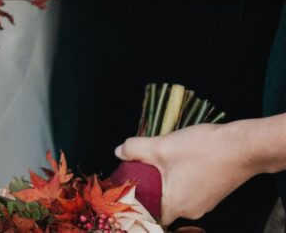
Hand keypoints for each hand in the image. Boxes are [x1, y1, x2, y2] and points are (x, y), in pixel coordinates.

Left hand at [114, 124, 254, 225]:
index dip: (134, 202)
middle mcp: (191, 209)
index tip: (124, 186)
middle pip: (160, 204)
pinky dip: (176, 178)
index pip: (148, 215)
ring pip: (173, 195)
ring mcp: (203, 202)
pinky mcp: (211, 192)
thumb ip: (135, 149)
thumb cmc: (204, 150)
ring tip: (152, 162)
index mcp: (176, 205)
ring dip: (162, 181)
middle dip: (146, 188)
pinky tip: (174, 161)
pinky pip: (186, 189)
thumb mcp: (162, 146)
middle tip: (134, 170)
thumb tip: (119, 152)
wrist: (243, 147)